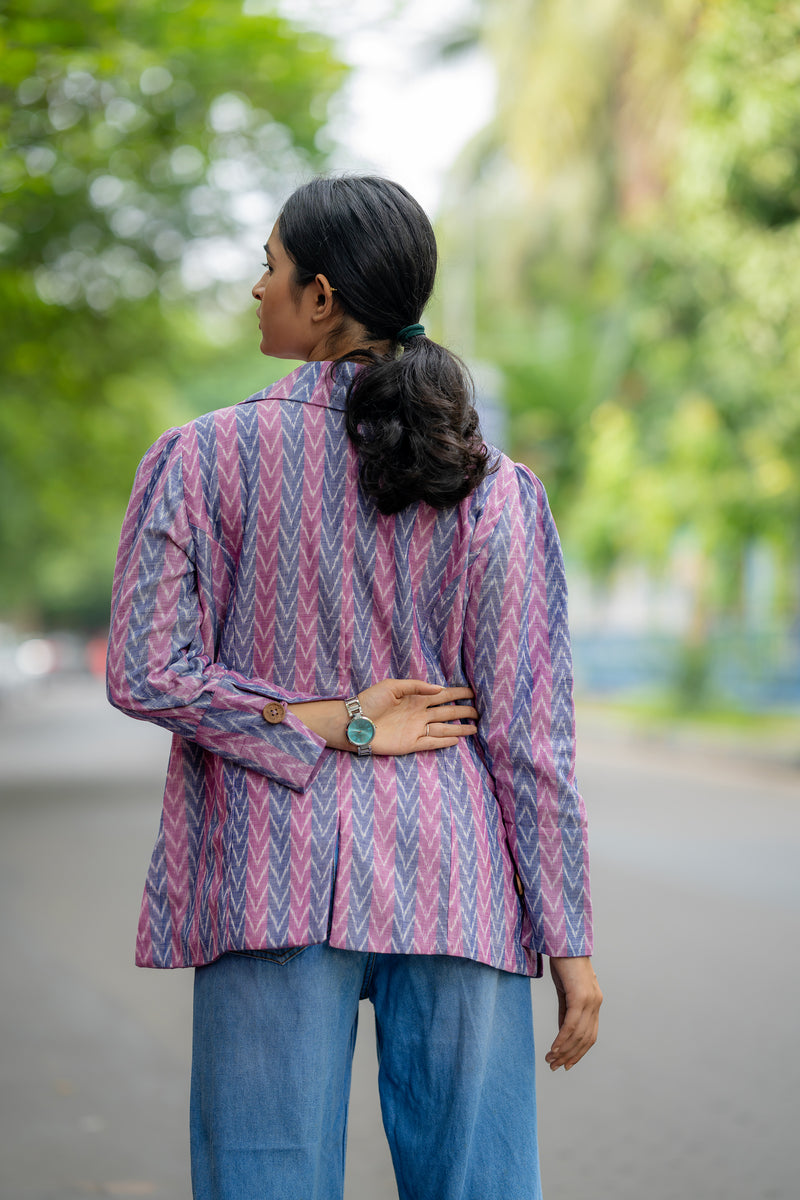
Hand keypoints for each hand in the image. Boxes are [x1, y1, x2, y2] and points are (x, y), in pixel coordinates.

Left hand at [286, 679, 477, 753]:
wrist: (354, 723)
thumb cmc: (369, 701)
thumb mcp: (392, 686)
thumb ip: (416, 686)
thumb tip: (440, 689)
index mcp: (416, 698)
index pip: (442, 695)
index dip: (458, 694)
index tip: (473, 693)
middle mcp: (419, 713)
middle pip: (447, 712)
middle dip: (463, 711)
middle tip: (479, 712)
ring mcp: (416, 729)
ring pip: (443, 729)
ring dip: (459, 729)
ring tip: (474, 729)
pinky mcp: (411, 744)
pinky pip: (432, 743)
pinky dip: (444, 742)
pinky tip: (456, 740)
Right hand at [545, 956, 601, 1071]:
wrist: (564, 940)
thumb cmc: (563, 962)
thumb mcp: (564, 990)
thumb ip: (566, 1011)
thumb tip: (563, 1034)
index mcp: (594, 1002)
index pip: (590, 1035)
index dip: (579, 1052)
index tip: (566, 1064)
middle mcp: (595, 1003)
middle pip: (585, 1039)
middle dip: (570, 1056)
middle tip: (555, 1067)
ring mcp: (589, 1000)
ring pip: (578, 1034)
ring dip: (564, 1051)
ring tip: (550, 1060)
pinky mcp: (579, 996)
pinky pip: (570, 1024)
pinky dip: (562, 1039)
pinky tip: (554, 1048)